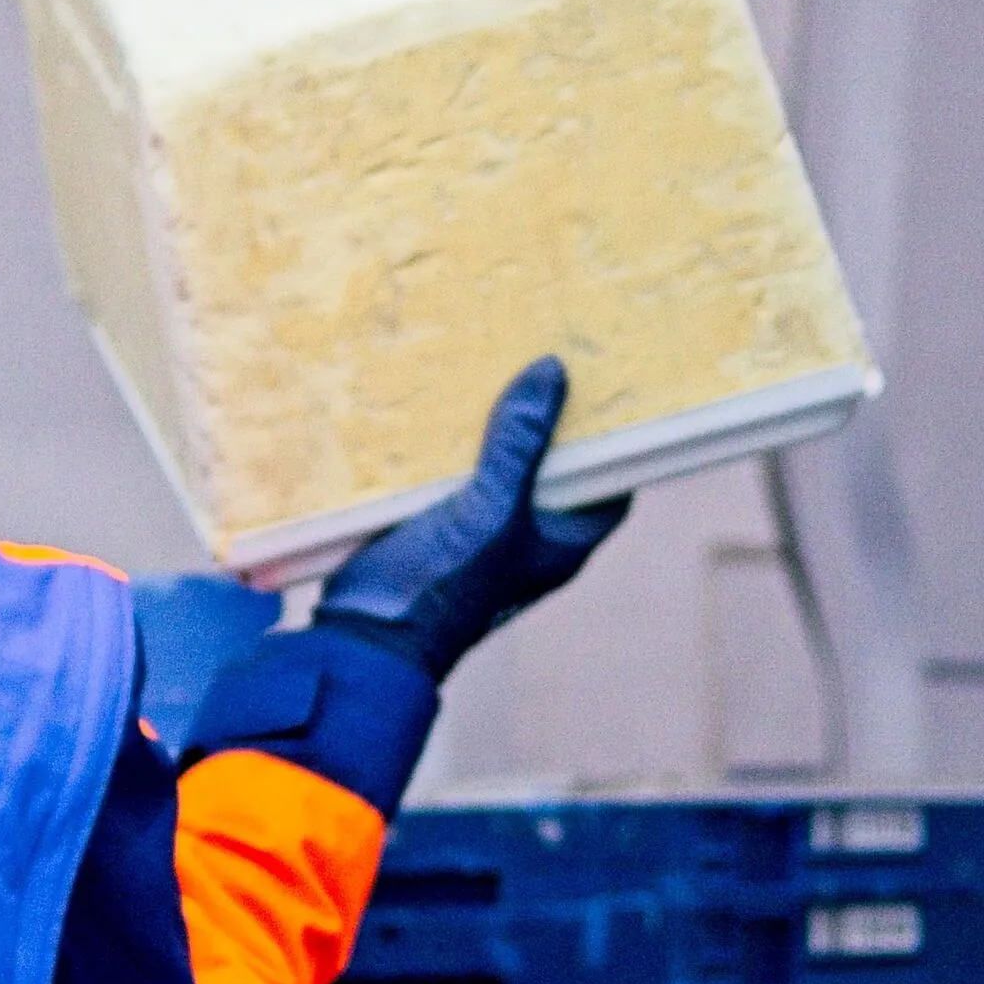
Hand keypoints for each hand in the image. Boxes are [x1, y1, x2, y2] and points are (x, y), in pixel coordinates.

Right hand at [315, 359, 628, 680]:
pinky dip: (455, 436)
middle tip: (550, 351)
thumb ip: (520, 444)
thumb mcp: (491, 508)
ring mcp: (483, 524)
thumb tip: (553, 369)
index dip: (615, 436)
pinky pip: (457, 467)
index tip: (612, 383)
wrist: (368, 633)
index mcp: (563, 539)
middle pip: (553, 463)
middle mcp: (530, 531)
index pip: (607, 481)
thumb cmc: (447, 583)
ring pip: (502, 461)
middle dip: (550, 415)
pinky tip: (444, 392)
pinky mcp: (438, 517)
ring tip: (500, 357)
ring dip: (499, 420)